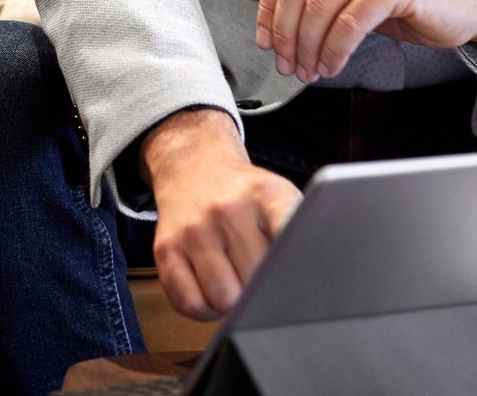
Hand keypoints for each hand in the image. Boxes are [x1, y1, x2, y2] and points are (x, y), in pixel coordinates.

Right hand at [141, 108, 298, 319]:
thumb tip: (311, 281)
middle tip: (261, 276)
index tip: (303, 281)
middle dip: (264, 290)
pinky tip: (212, 290)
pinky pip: (189, 304)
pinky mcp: (165, 248)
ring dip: (233, 304)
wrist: (193, 166)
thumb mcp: (278, 196)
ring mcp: (194, 229)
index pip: (291, 236)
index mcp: (266, 193)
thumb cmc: (242, 193)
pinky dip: (204, 310)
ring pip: (224, 300)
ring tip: (236, 284)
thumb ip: (297, 232)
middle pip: (258, 283)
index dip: (298, 266)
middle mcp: (228, 209)